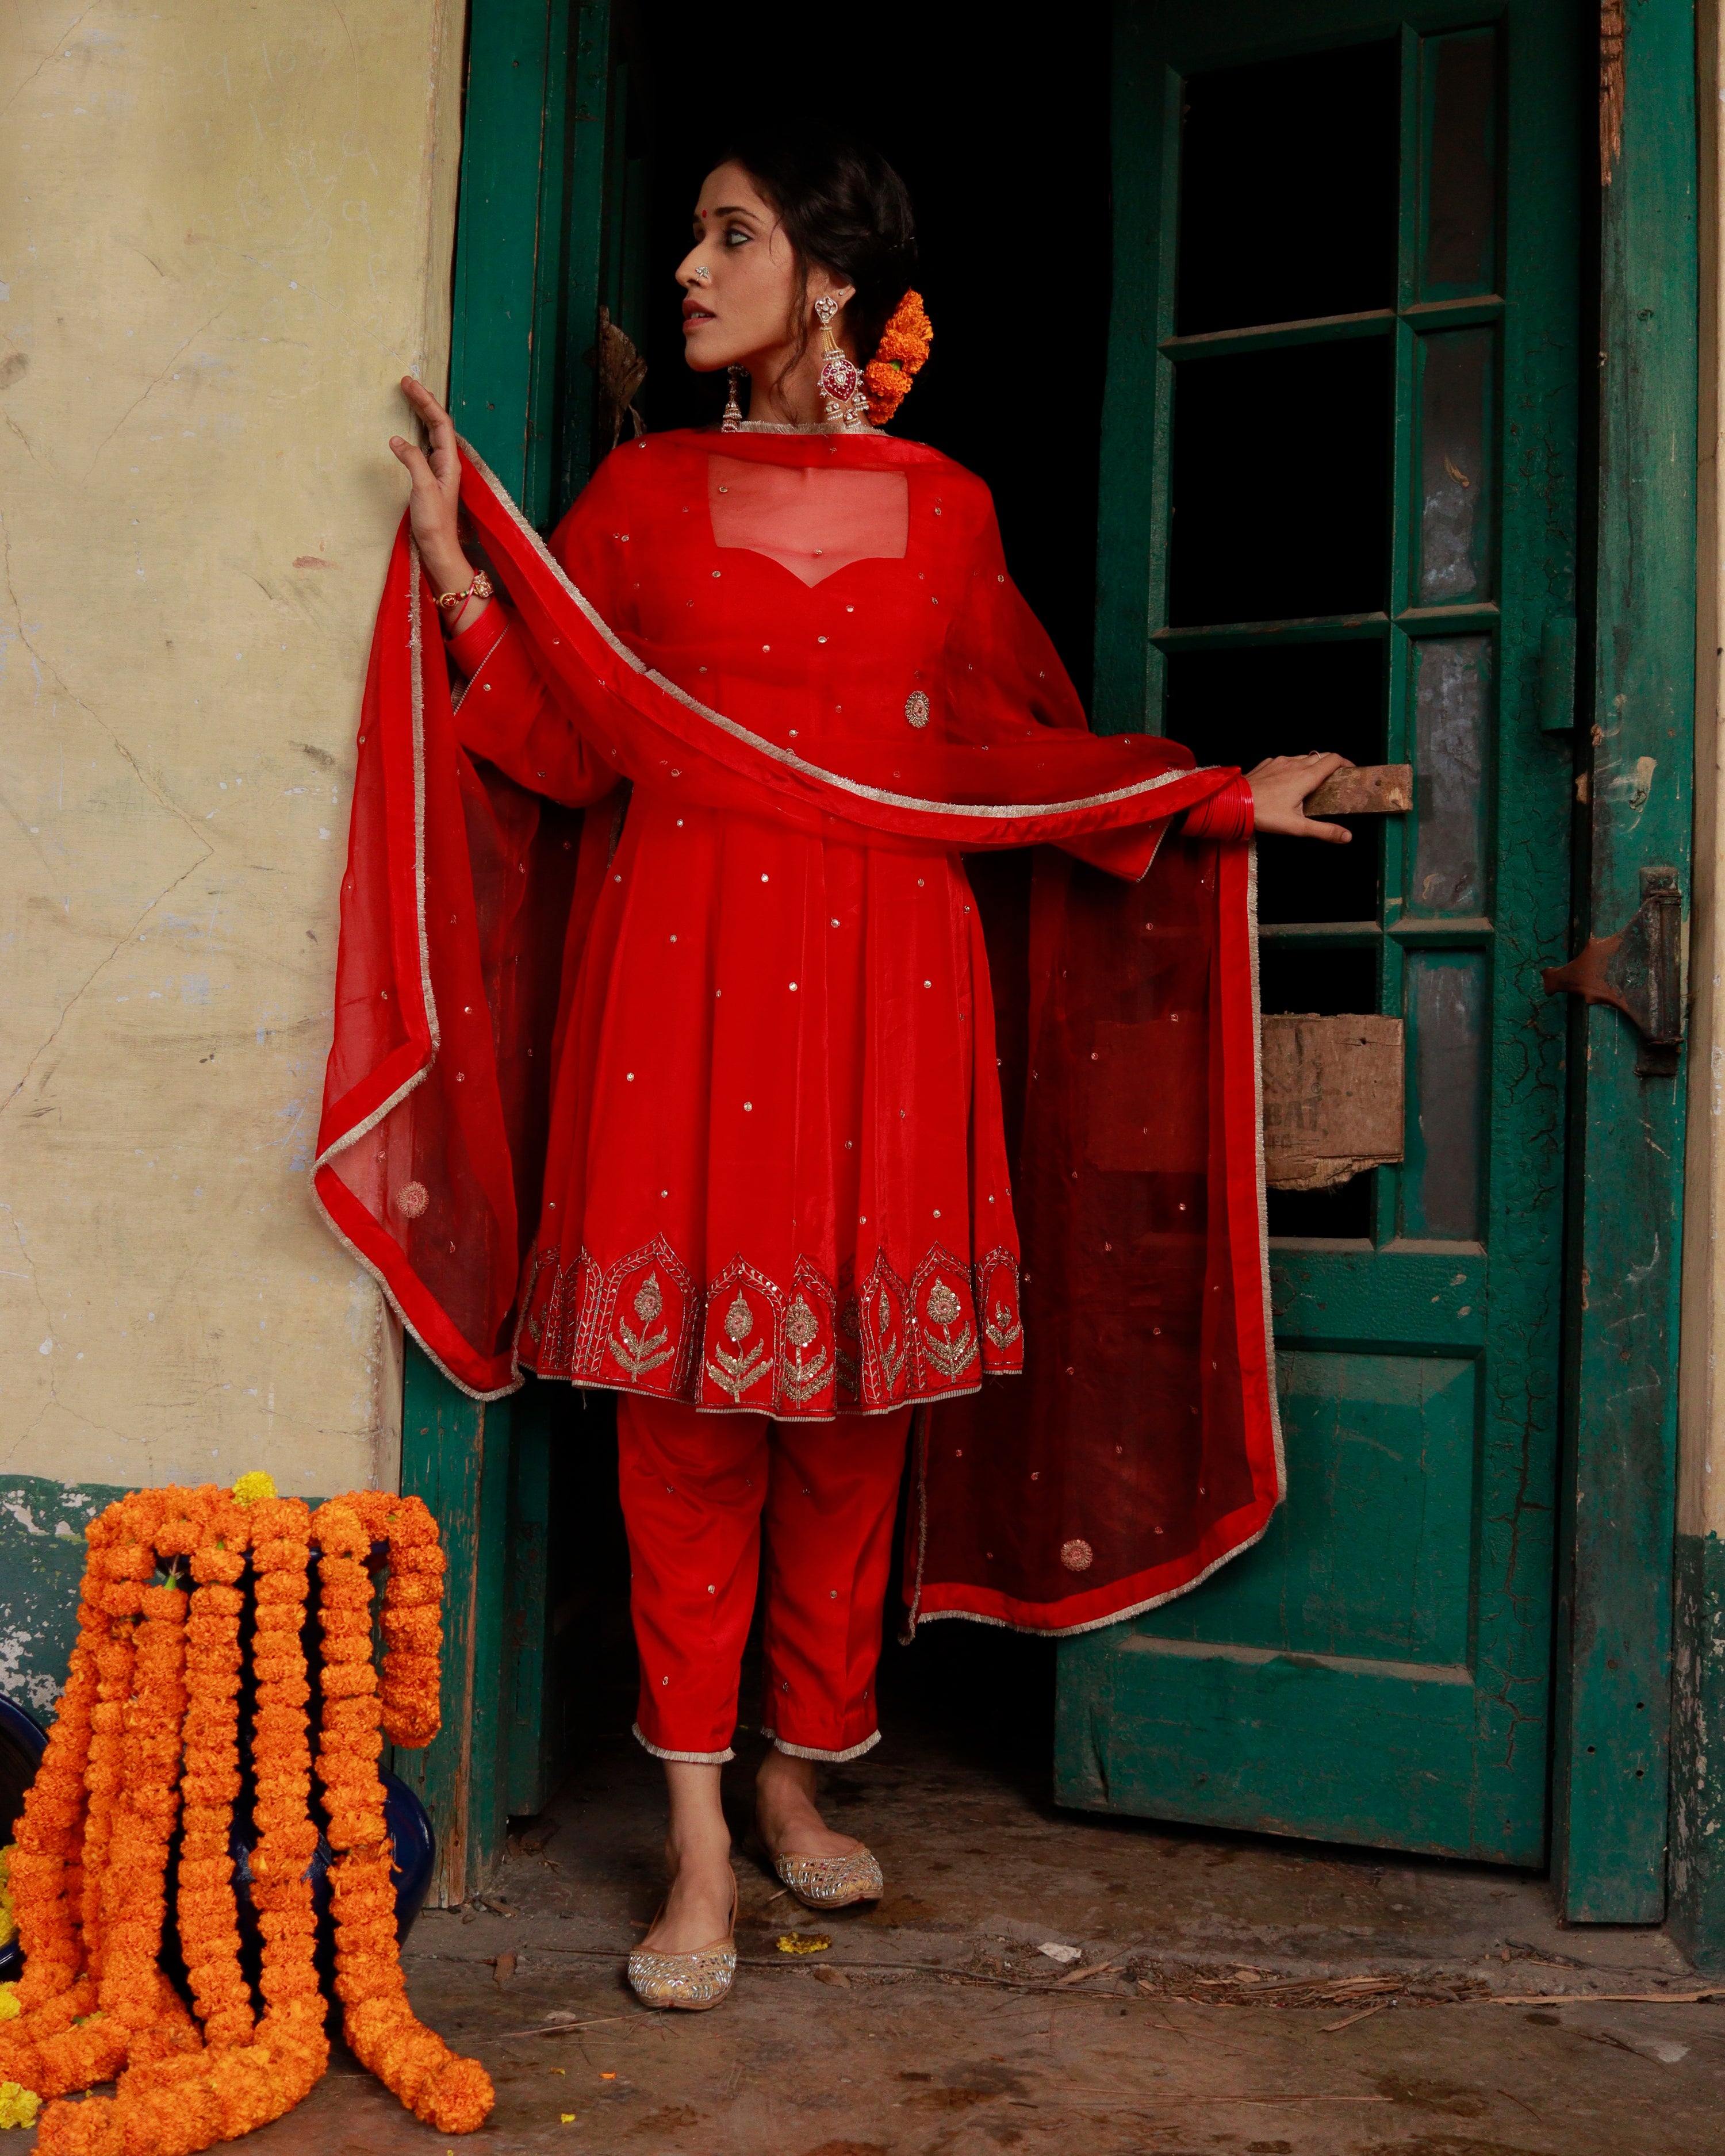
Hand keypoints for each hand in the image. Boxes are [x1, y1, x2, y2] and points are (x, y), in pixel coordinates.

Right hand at [390, 377, 471, 597]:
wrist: (438, 548)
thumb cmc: (434, 523)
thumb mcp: (423, 489)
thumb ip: (412, 461)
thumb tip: (397, 439)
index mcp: (449, 462)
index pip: (440, 423)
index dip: (425, 401)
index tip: (408, 384)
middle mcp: (447, 463)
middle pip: (437, 424)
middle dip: (423, 402)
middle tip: (405, 383)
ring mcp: (439, 470)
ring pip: (432, 433)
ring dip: (421, 413)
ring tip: (408, 396)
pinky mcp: (431, 478)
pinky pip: (425, 445)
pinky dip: (416, 431)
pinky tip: (407, 428)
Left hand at [1245, 752, 1353, 843]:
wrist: (1234, 803)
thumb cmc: (1265, 814)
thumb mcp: (1297, 827)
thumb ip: (1324, 831)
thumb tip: (1347, 836)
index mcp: (1306, 776)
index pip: (1334, 760)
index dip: (1346, 763)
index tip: (1351, 772)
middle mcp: (1295, 764)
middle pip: (1321, 756)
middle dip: (1331, 765)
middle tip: (1335, 779)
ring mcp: (1280, 762)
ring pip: (1304, 757)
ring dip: (1313, 765)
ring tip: (1313, 782)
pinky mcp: (1268, 763)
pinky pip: (1287, 761)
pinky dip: (1294, 767)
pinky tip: (1289, 781)